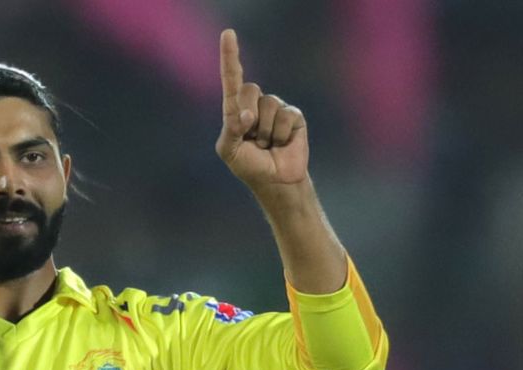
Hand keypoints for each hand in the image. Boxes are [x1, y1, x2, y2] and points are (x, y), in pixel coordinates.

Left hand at [215, 29, 308, 190]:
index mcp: (236, 110)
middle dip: (248, 115)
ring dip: (265, 132)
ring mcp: (276, 109)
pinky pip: (286, 115)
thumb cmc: (249, 166)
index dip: (230, 56)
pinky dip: (281, 134)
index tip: (228, 34)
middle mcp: (255, 104)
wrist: (276, 181)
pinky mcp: (294, 116)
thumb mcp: (230, 150)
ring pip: (268, 105)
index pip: (232, 80)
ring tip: (267, 144)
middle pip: (249, 89)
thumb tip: (247, 115)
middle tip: (252, 138)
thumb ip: (231, 130)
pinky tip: (281, 144)